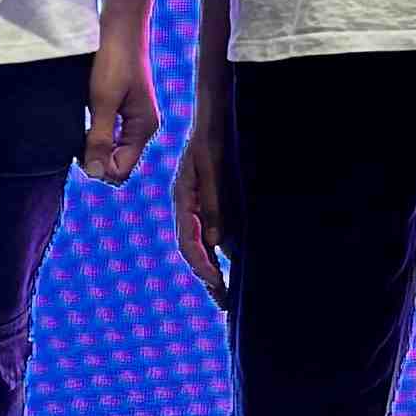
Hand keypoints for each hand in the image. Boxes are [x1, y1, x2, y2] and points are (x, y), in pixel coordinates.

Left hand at [84, 16, 161, 186]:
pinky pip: (111, 133)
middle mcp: (142, 127)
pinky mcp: (124, 108)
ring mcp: (134, 118)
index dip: (100, 167)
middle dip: (98, 158)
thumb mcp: (103, 102)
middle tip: (78, 139)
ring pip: (113, 148)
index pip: (122, 169)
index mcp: (144, 128)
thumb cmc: (114, 61)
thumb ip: (101, 138)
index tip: (80, 151)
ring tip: (81, 128)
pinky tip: (85, 121)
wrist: (120, 27)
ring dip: (96, 144)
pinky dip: (97, 132)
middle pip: (119, 161)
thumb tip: (95, 173)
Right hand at [172, 97, 232, 307]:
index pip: (189, 242)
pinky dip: (218, 251)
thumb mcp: (212, 167)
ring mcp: (197, 204)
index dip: (202, 265)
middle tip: (223, 302)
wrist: (214, 113)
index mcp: (184, 199)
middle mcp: (188, 206)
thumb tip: (216, 241)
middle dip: (207, 276)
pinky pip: (211, 231)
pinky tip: (231, 263)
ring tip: (226, 293)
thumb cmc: (212, 136)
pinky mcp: (208, 200)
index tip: (217, 283)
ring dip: (212, 267)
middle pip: (194, 249)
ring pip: (202, 243)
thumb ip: (214, 202)